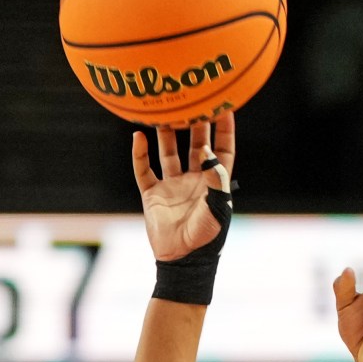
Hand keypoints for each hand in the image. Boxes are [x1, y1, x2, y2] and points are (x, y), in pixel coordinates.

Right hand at [132, 110, 234, 260]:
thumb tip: (205, 150)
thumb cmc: (207, 237)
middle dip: (194, 124)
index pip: (222, 148)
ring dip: (166, 134)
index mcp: (214, 181)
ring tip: (162, 113)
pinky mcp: (152, 194)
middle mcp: (193, 179)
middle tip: (191, 100)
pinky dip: (139, 154)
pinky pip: (143, 170)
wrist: (183, 261)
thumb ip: (215, 178)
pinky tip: (138, 137)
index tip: (224, 105)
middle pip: (195, 144)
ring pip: (168, 152)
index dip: (224, 127)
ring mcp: (172, 185)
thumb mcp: (218, 207)